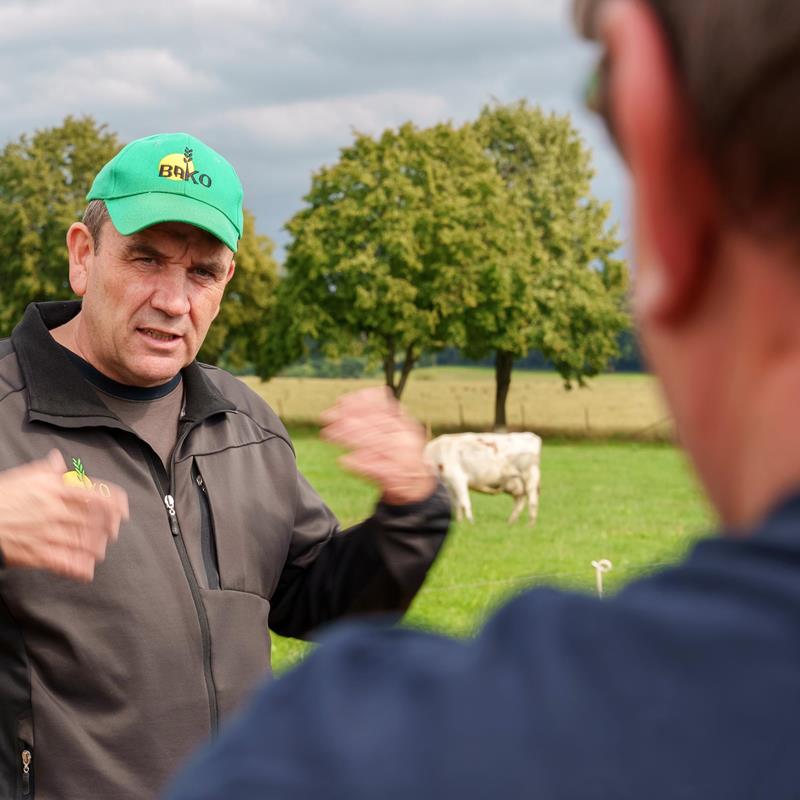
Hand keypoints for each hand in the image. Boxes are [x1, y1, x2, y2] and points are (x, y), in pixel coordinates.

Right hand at [0, 450, 128, 581]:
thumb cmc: (2, 497)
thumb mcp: (25, 476)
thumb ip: (48, 469)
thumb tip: (59, 460)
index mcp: (57, 488)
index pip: (97, 493)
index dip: (116, 503)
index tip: (123, 510)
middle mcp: (56, 510)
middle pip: (96, 519)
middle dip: (109, 527)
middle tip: (112, 531)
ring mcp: (48, 533)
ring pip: (85, 541)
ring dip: (97, 546)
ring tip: (99, 548)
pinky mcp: (37, 554)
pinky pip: (66, 562)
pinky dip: (80, 567)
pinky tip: (88, 569)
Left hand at [321, 387, 436, 504]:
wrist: (418, 485)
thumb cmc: (401, 454)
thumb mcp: (399, 430)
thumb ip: (383, 414)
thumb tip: (360, 395)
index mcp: (406, 426)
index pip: (383, 411)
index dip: (361, 404)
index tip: (341, 400)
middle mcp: (406, 440)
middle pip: (375, 426)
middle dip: (349, 419)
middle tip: (327, 416)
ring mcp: (402, 459)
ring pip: (373, 445)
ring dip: (348, 439)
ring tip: (328, 434)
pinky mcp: (397, 478)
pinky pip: (376, 470)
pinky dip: (360, 465)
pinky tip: (344, 460)